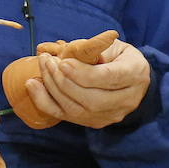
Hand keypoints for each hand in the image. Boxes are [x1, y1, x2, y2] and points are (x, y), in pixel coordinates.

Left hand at [23, 38, 149, 128]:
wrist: (132, 82)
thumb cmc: (121, 58)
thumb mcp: (116, 46)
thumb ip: (96, 48)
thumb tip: (68, 50)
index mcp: (135, 75)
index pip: (108, 78)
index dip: (83, 73)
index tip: (63, 62)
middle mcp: (126, 100)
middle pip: (92, 99)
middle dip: (64, 81)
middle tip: (48, 61)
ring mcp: (109, 115)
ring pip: (78, 110)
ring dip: (54, 88)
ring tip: (43, 67)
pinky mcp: (94, 122)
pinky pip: (65, 116)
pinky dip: (45, 102)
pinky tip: (33, 85)